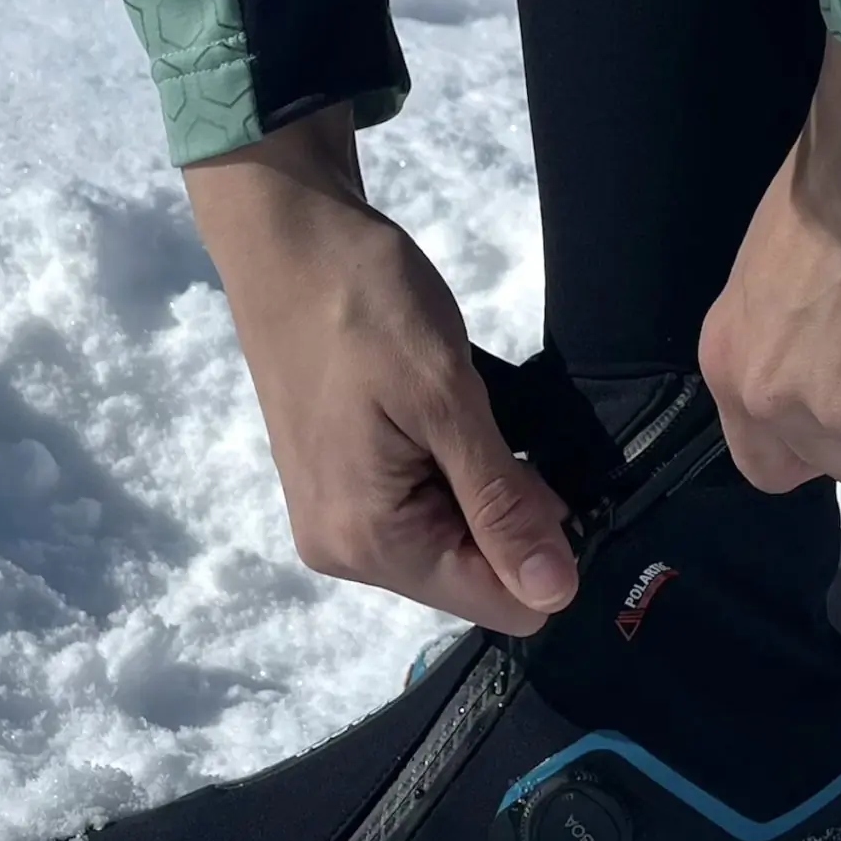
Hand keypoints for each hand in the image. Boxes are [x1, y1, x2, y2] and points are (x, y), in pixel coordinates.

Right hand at [184, 106, 577, 634]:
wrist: (286, 237)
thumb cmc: (365, 305)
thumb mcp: (448, 400)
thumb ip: (501, 503)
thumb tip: (554, 594)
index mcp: (369, 542)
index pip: (497, 603)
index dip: (545, 551)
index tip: (551, 476)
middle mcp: (345, 552)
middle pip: (472, 576)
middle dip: (511, 516)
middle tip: (504, 429)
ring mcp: (335, 520)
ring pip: (451, 542)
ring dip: (482, 488)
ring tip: (468, 415)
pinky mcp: (336, 487)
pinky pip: (420, 510)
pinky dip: (451, 472)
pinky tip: (442, 418)